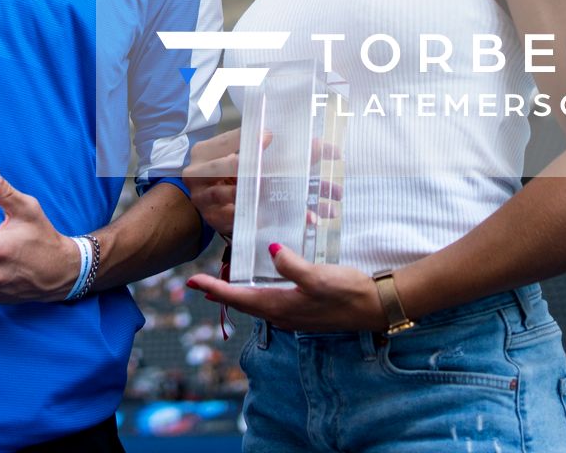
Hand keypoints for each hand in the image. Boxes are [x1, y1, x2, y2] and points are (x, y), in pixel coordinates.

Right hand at [181, 126, 268, 236]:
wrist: (210, 201)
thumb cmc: (224, 173)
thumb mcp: (229, 156)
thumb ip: (244, 147)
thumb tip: (268, 136)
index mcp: (201, 153)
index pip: (223, 142)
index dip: (243, 138)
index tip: (267, 135)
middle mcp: (195, 175)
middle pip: (217, 167)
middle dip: (239, 165)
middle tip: (261, 164)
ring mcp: (201, 198)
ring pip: (220, 194)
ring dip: (243, 191)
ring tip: (263, 188)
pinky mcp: (211, 217)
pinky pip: (228, 216)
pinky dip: (243, 212)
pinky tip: (259, 210)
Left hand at [186, 243, 384, 332]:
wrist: (374, 308)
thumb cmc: (347, 292)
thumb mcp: (318, 276)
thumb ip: (292, 265)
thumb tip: (271, 249)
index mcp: (279, 306)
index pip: (238, 297)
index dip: (213, 289)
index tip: (191, 283)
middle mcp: (282, 315)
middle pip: (242, 304)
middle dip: (220, 294)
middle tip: (198, 286)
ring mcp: (293, 316)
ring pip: (256, 306)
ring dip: (237, 296)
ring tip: (222, 287)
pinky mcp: (303, 313)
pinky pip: (270, 306)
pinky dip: (256, 297)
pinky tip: (259, 289)